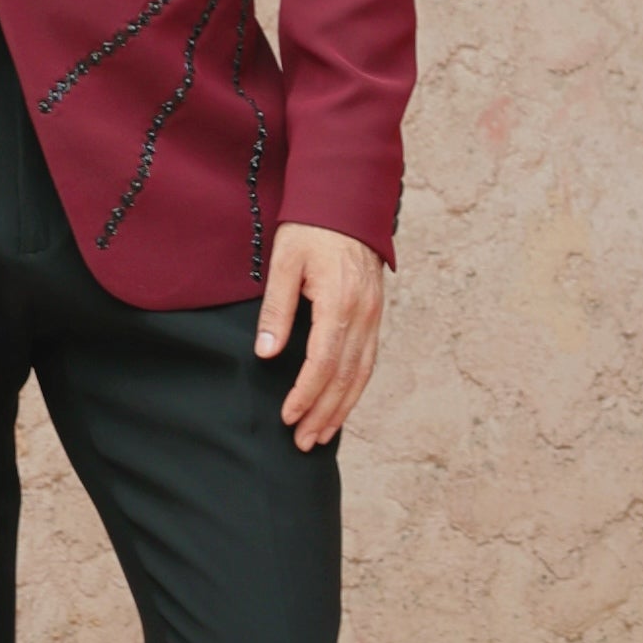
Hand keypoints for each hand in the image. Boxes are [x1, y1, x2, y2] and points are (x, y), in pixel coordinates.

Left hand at [255, 224, 386, 446]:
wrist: (348, 200)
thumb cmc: (311, 228)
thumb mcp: (284, 263)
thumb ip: (276, 310)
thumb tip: (266, 354)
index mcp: (340, 301)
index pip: (324, 362)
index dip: (306, 394)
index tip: (288, 417)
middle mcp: (364, 314)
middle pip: (346, 376)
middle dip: (324, 412)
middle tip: (302, 442)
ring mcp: (374, 315)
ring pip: (362, 374)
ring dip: (342, 408)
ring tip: (320, 435)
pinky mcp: (375, 314)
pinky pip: (368, 360)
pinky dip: (354, 388)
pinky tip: (340, 404)